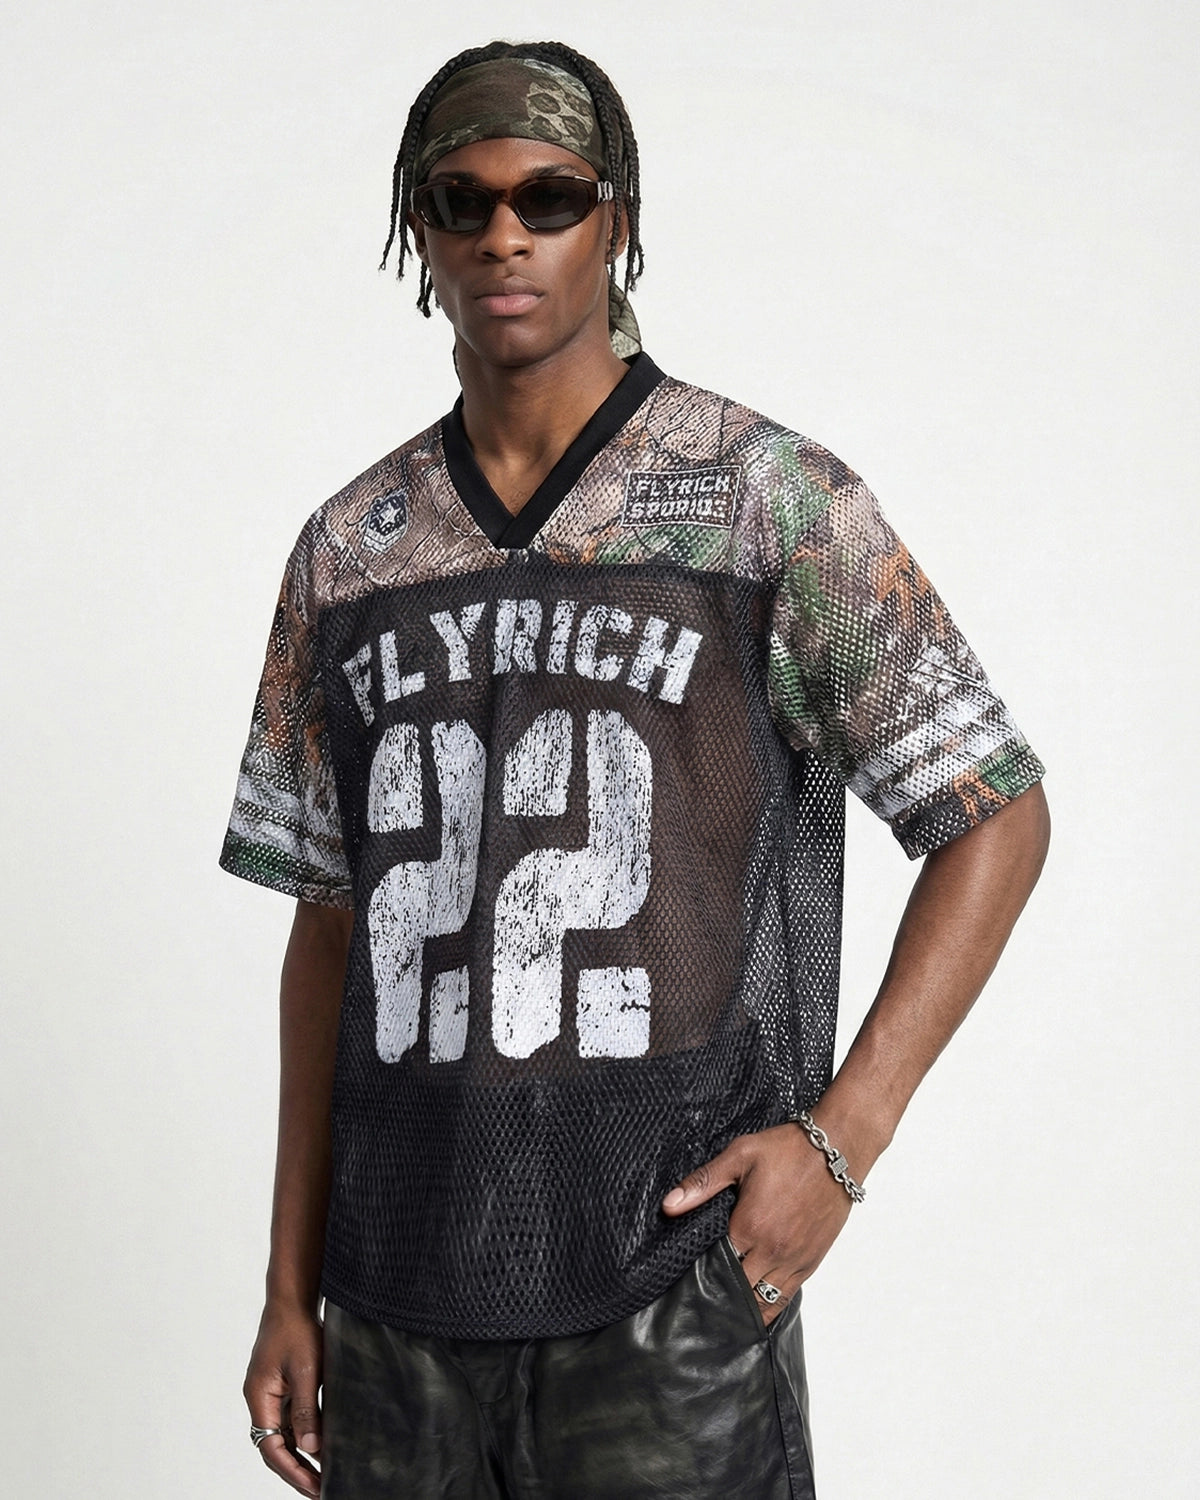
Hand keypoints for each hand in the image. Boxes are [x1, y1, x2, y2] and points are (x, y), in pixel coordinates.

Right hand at [244, 1301, 323, 1496]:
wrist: (293, 1299)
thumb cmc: (297, 1328)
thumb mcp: (305, 1370)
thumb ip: (307, 1410)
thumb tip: (311, 1449)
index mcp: (259, 1398)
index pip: (271, 1447)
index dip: (292, 1471)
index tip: (314, 1487)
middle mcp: (261, 1399)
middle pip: (275, 1446)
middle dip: (297, 1470)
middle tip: (321, 1490)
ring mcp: (270, 1393)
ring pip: (283, 1434)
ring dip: (301, 1455)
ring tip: (324, 1475)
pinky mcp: (282, 1386)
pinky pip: (290, 1419)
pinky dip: (304, 1434)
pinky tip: (323, 1444)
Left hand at [661, 1122, 853, 1325]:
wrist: (838, 1151)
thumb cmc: (788, 1149)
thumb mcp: (740, 1156)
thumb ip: (703, 1183)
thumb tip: (669, 1205)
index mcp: (750, 1226)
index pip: (716, 1266)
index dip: (699, 1274)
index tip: (684, 1278)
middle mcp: (773, 1251)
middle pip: (738, 1290)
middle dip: (718, 1295)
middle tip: (699, 1300)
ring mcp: (794, 1260)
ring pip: (763, 1302)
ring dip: (743, 1308)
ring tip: (723, 1312)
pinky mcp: (812, 1261)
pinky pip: (786, 1296)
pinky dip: (769, 1305)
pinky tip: (754, 1307)